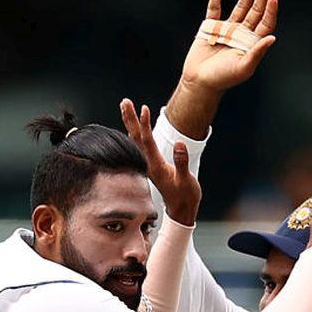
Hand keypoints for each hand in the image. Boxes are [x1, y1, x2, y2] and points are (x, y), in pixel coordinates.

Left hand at [120, 98, 200, 225]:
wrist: (181, 209)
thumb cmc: (185, 195)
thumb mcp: (186, 180)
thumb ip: (181, 162)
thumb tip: (180, 143)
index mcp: (155, 166)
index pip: (147, 141)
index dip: (145, 124)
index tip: (143, 108)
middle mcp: (148, 164)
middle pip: (136, 137)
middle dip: (130, 118)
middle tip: (125, 101)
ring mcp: (148, 164)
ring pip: (136, 140)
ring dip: (130, 123)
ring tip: (127, 107)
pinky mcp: (151, 165)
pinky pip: (139, 145)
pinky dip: (136, 132)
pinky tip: (133, 126)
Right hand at [181, 0, 277, 93]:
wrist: (199, 82)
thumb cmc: (223, 79)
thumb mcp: (243, 67)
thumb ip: (257, 52)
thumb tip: (272, 38)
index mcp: (251, 44)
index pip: (265, 23)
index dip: (270, 11)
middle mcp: (242, 34)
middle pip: (255, 11)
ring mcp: (227, 29)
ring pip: (240, 7)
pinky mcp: (211, 27)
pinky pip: (215, 8)